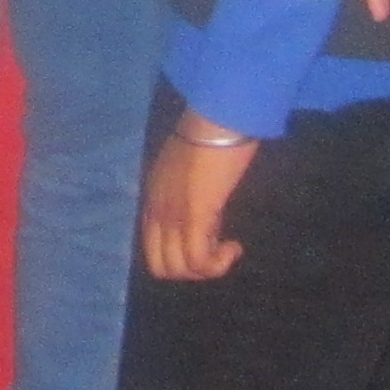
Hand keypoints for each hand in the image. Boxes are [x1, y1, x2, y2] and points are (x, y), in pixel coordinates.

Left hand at [140, 127, 254, 279]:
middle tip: (218, 252)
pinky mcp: (193, 215)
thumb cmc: (211, 137)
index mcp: (153, 198)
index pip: (153, 249)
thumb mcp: (192, 170)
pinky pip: (198, 260)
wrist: (218, 118)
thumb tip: (207, 213)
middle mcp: (156, 210)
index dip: (183, 256)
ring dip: (208, 270)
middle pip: (162, 267)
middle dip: (193, 271)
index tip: (210, 240)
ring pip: (179, 269)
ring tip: (228, 249)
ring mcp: (172, 214)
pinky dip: (219, 264)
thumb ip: (190, 192)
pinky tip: (235, 247)